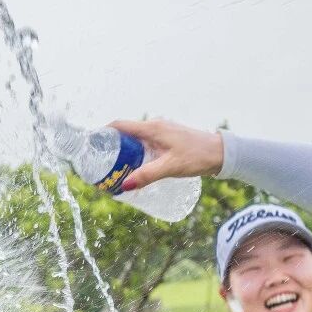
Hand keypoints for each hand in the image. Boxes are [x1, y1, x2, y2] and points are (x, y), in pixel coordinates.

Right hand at [108, 119, 223, 190]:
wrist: (220, 153)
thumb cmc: (197, 156)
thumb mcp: (169, 167)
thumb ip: (146, 176)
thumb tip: (123, 186)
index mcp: (152, 128)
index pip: (119, 125)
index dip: (102, 133)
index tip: (91, 144)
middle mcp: (154, 126)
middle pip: (124, 132)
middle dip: (110, 145)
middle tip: (99, 161)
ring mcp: (161, 132)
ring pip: (135, 138)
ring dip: (123, 150)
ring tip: (113, 166)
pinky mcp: (167, 139)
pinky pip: (145, 143)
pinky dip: (135, 152)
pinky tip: (135, 166)